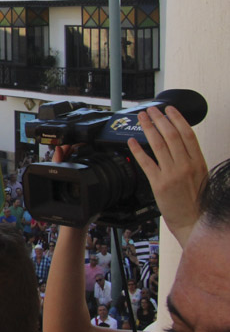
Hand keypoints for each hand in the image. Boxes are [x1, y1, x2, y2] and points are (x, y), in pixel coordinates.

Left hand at [127, 106, 206, 243]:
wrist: (194, 222)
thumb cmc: (198, 200)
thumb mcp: (201, 175)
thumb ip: (191, 159)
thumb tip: (180, 142)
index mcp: (198, 162)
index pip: (188, 134)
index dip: (177, 118)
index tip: (169, 109)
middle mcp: (186, 165)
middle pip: (171, 135)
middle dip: (159, 119)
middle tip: (150, 109)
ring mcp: (172, 174)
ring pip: (158, 145)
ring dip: (148, 128)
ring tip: (141, 118)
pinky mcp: (159, 184)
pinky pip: (146, 162)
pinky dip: (138, 150)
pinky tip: (131, 141)